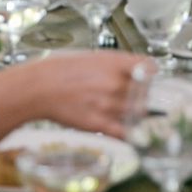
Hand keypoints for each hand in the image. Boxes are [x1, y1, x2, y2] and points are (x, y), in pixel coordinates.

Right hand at [0, 50, 145, 137]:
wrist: (39, 87)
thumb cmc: (63, 70)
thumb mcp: (96, 57)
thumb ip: (120, 64)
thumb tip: (140, 70)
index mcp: (116, 63)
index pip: (150, 68)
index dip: (152, 75)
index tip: (151, 80)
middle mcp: (115, 83)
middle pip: (145, 93)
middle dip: (141, 96)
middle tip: (133, 97)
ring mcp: (108, 104)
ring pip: (137, 113)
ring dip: (135, 114)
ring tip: (123, 112)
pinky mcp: (98, 123)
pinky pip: (124, 132)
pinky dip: (131, 134)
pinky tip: (131, 133)